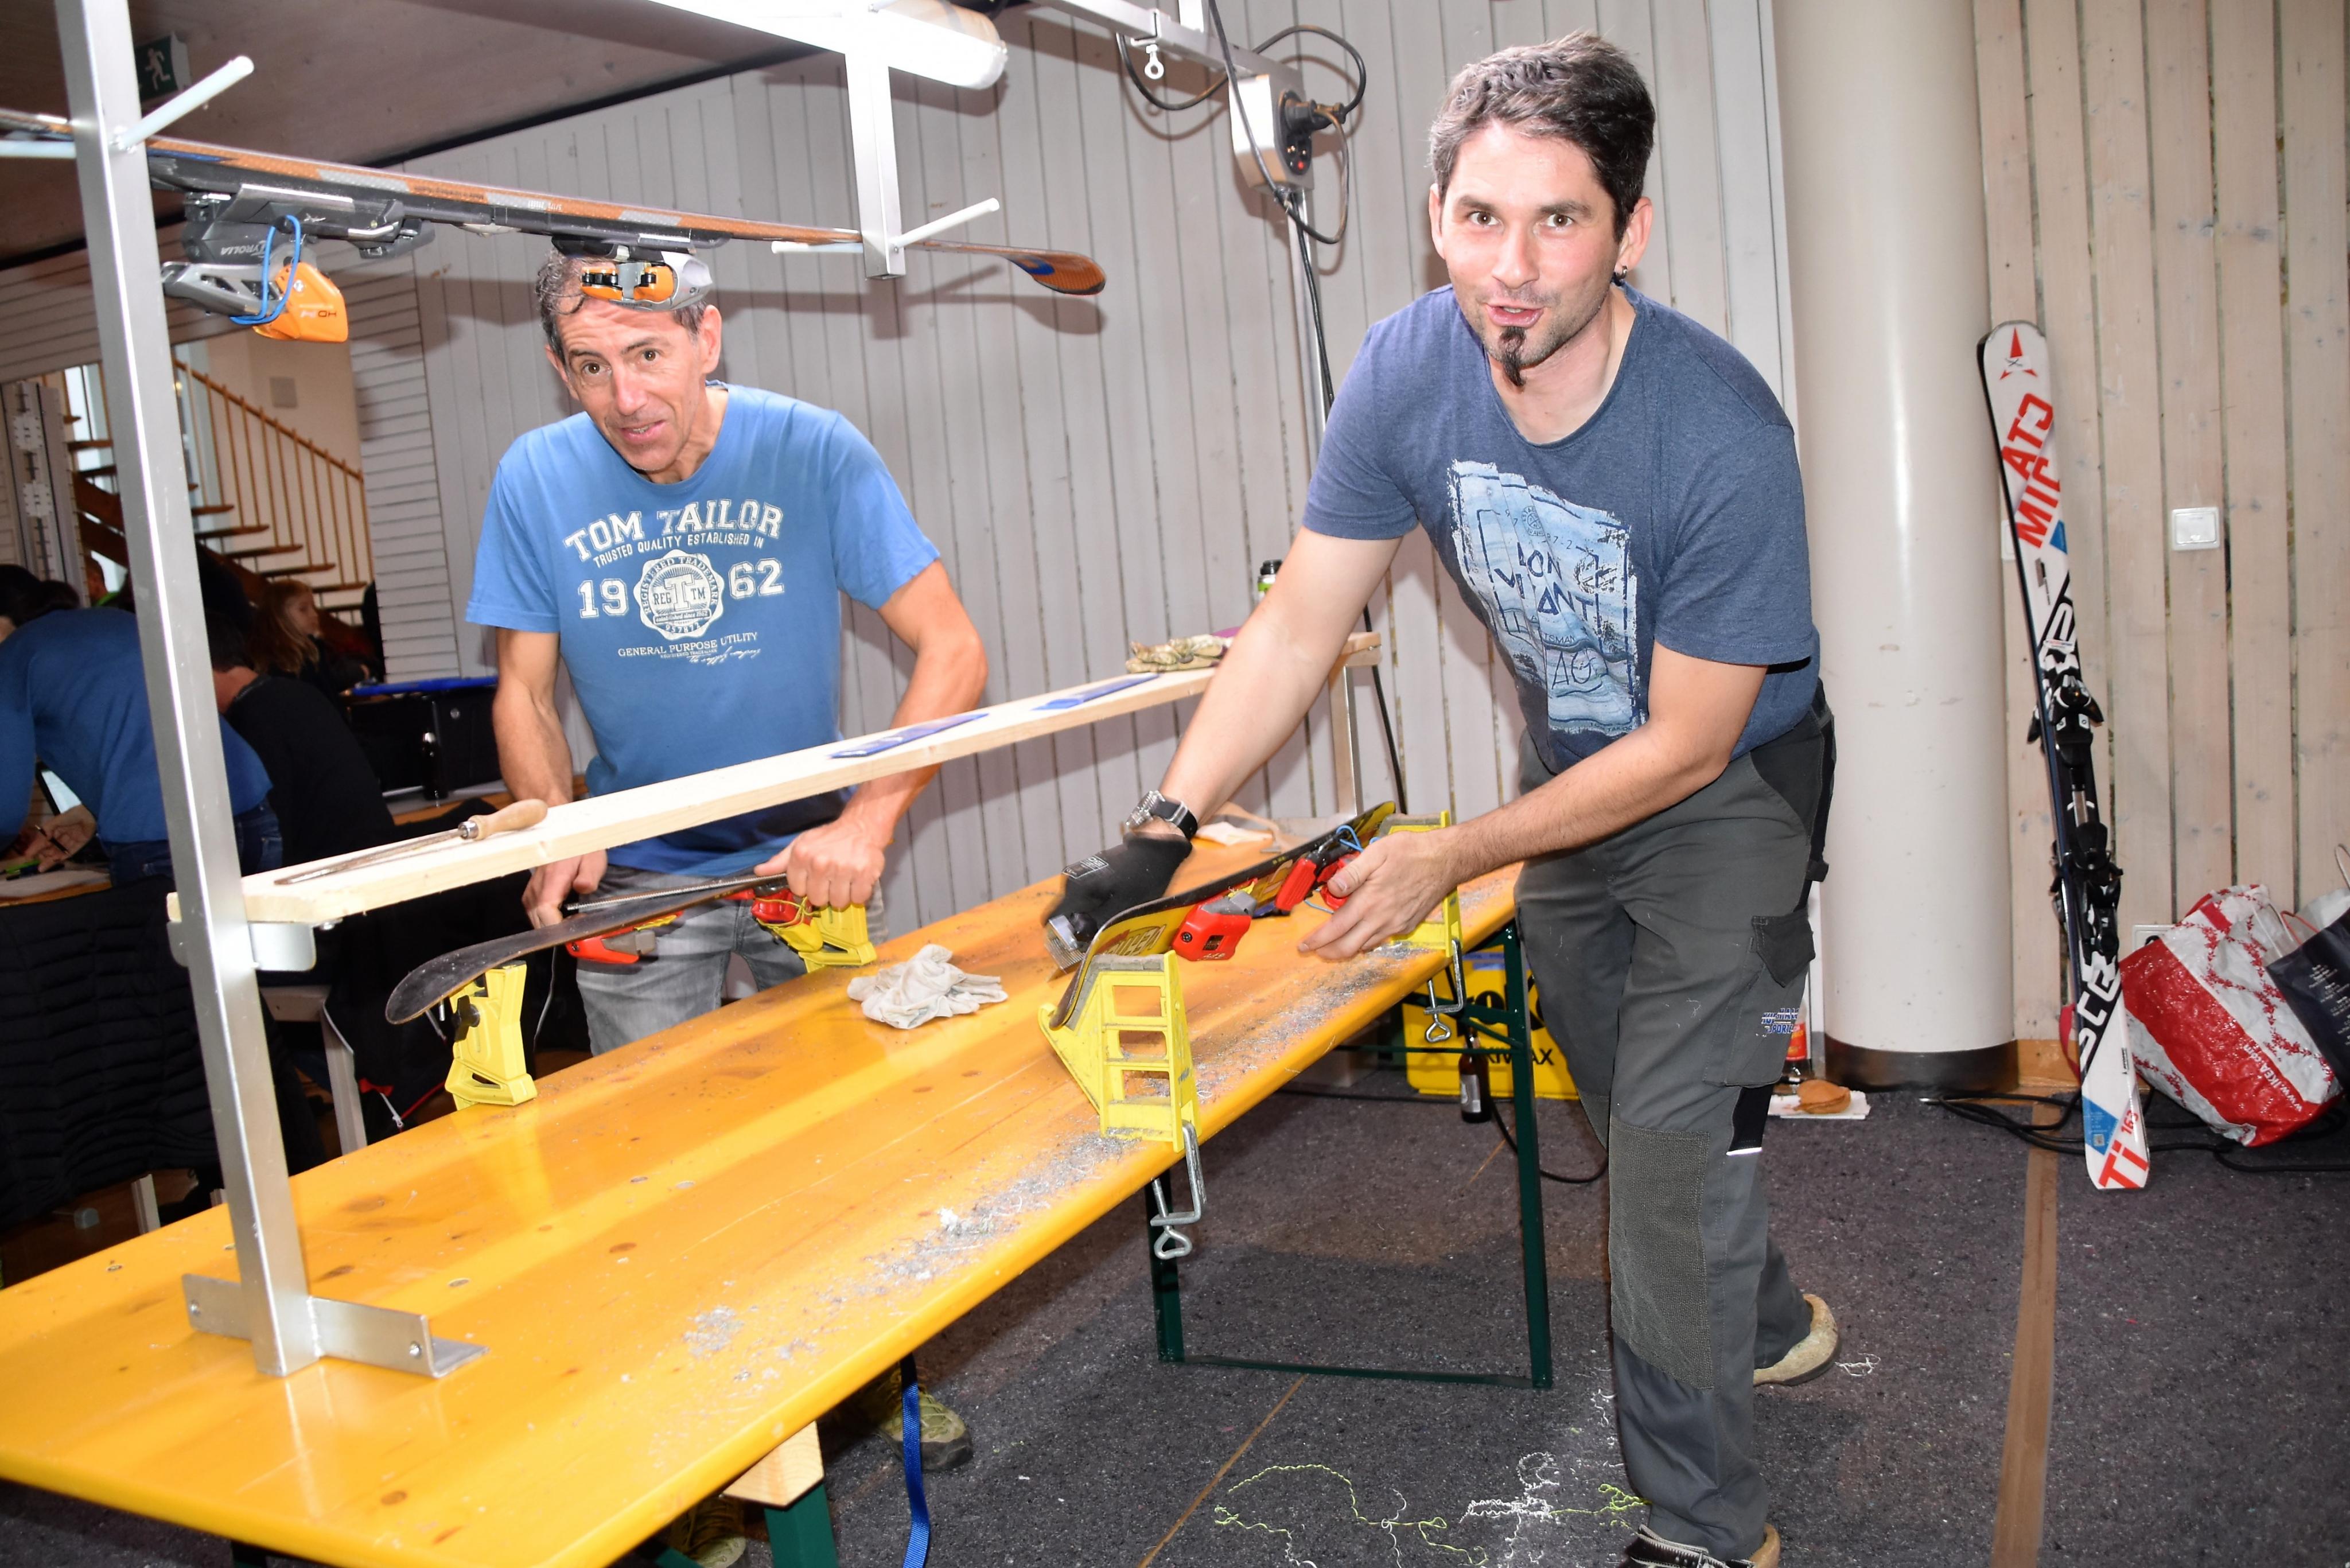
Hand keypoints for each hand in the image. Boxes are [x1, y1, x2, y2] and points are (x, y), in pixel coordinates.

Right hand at [526, 849, 605, 926]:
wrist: (569, 839)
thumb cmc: (582, 850)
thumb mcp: (593, 860)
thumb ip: (589, 875)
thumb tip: (583, 887)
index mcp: (552, 879)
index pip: (545, 911)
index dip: (559, 925)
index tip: (575, 926)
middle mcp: (537, 888)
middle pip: (539, 921)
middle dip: (559, 930)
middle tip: (579, 924)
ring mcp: (531, 892)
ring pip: (536, 920)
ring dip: (553, 926)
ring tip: (573, 920)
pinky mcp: (531, 894)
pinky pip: (535, 914)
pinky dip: (548, 920)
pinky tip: (563, 917)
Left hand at [761, 816, 887, 907]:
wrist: (860, 827)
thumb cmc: (828, 838)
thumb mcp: (800, 845)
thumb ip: (780, 861)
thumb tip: (758, 872)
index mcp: (802, 856)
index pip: (798, 890)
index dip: (807, 886)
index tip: (814, 878)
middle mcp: (821, 863)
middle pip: (818, 900)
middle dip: (825, 893)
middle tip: (832, 879)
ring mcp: (844, 869)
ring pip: (839, 902)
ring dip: (843, 895)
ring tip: (846, 879)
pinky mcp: (865, 874)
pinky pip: (859, 899)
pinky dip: (860, 894)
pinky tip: (858, 880)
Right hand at [1045, 829, 1192, 951]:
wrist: (1153, 849)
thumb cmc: (1141, 879)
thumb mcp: (1122, 908)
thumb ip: (1097, 924)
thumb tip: (1078, 938)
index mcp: (1075, 889)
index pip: (1051, 920)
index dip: (1063, 937)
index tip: (1079, 945)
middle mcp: (1070, 881)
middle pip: (1065, 915)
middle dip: (1081, 927)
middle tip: (1104, 933)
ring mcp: (1079, 876)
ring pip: (1076, 907)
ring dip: (1090, 918)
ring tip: (1113, 920)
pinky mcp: (1088, 874)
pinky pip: (1085, 898)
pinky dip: (1096, 907)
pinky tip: (1115, 907)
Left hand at [1297, 830, 1461, 959]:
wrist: (1446, 860)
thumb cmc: (1413, 852)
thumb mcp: (1377, 853)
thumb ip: (1352, 872)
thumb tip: (1332, 887)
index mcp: (1370, 901)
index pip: (1336, 928)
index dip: (1318, 940)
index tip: (1304, 945)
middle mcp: (1382, 919)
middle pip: (1348, 947)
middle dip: (1328, 952)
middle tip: (1313, 950)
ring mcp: (1396, 925)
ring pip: (1365, 947)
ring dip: (1346, 949)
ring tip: (1332, 944)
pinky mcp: (1407, 926)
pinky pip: (1381, 940)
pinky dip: (1365, 942)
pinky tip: (1360, 934)